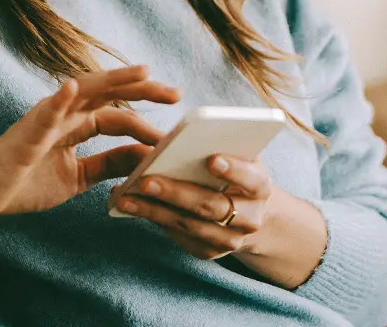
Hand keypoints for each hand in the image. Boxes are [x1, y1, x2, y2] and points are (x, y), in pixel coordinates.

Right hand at [0, 65, 180, 220]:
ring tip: (141, 72)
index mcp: (75, 125)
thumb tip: (143, 158)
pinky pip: (43, 113)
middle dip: (142, 91)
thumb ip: (107, 164)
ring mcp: (44, 120)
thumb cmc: (23, 182)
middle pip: (109, 95)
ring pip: (83, 93)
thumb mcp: (77, 177)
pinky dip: (58, 99)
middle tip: (176, 93)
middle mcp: (63, 114)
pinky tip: (71, 88)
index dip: (146, 116)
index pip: (117, 113)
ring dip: (112, 81)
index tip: (176, 120)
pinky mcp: (25, 133)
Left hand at [108, 154, 274, 259]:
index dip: (233, 170)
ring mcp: (230, 239)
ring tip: (126, 197)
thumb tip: (178, 135)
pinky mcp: (209, 251)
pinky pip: (180, 238)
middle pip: (212, 205)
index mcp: (260, 186)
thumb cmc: (234, 169)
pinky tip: (134, 208)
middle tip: (147, 180)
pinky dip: (156, 221)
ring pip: (190, 225)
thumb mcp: (236, 153)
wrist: (245, 209)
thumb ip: (218, 144)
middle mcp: (250, 218)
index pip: (251, 179)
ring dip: (155, 211)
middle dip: (177, 193)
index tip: (211, 160)